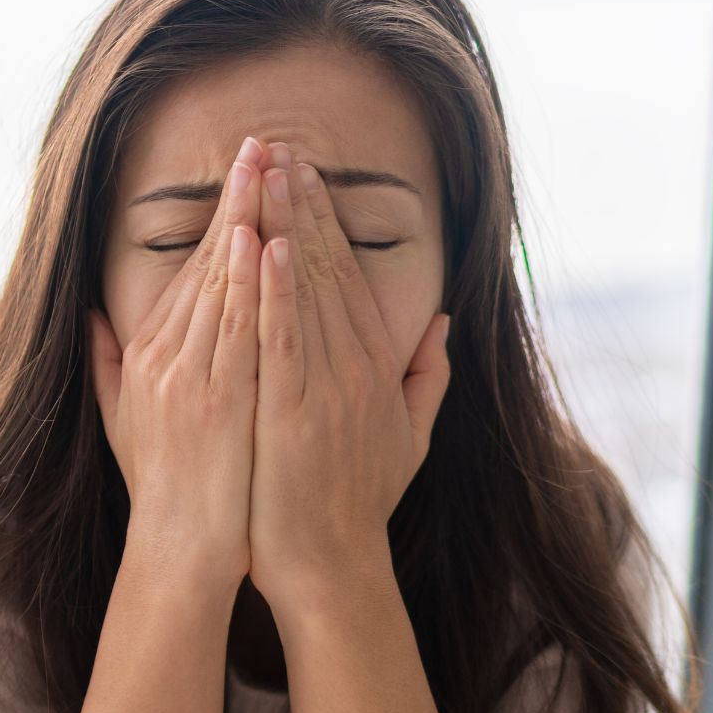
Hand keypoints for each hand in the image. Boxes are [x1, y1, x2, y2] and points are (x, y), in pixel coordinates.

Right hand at [89, 135, 265, 598]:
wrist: (182, 552)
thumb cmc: (165, 491)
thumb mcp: (124, 423)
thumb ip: (108, 366)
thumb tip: (94, 320)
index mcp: (149, 357)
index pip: (190, 274)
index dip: (218, 219)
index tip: (242, 175)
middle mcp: (164, 359)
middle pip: (206, 263)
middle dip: (234, 200)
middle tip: (258, 143)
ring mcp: (190, 378)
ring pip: (222, 283)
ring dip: (247, 221)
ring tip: (269, 167)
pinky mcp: (217, 401)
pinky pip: (238, 329)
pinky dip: (250, 281)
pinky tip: (263, 238)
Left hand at [248, 140, 450, 605]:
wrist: (330, 564)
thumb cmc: (356, 505)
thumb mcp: (407, 438)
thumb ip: (426, 378)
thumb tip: (443, 325)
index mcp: (374, 367)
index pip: (348, 278)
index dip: (327, 222)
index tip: (306, 176)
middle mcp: (354, 367)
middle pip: (327, 270)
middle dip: (304, 204)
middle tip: (280, 147)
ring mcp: (326, 388)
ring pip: (305, 292)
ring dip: (288, 228)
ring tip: (270, 172)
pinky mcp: (296, 412)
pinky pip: (284, 339)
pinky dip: (277, 291)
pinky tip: (268, 245)